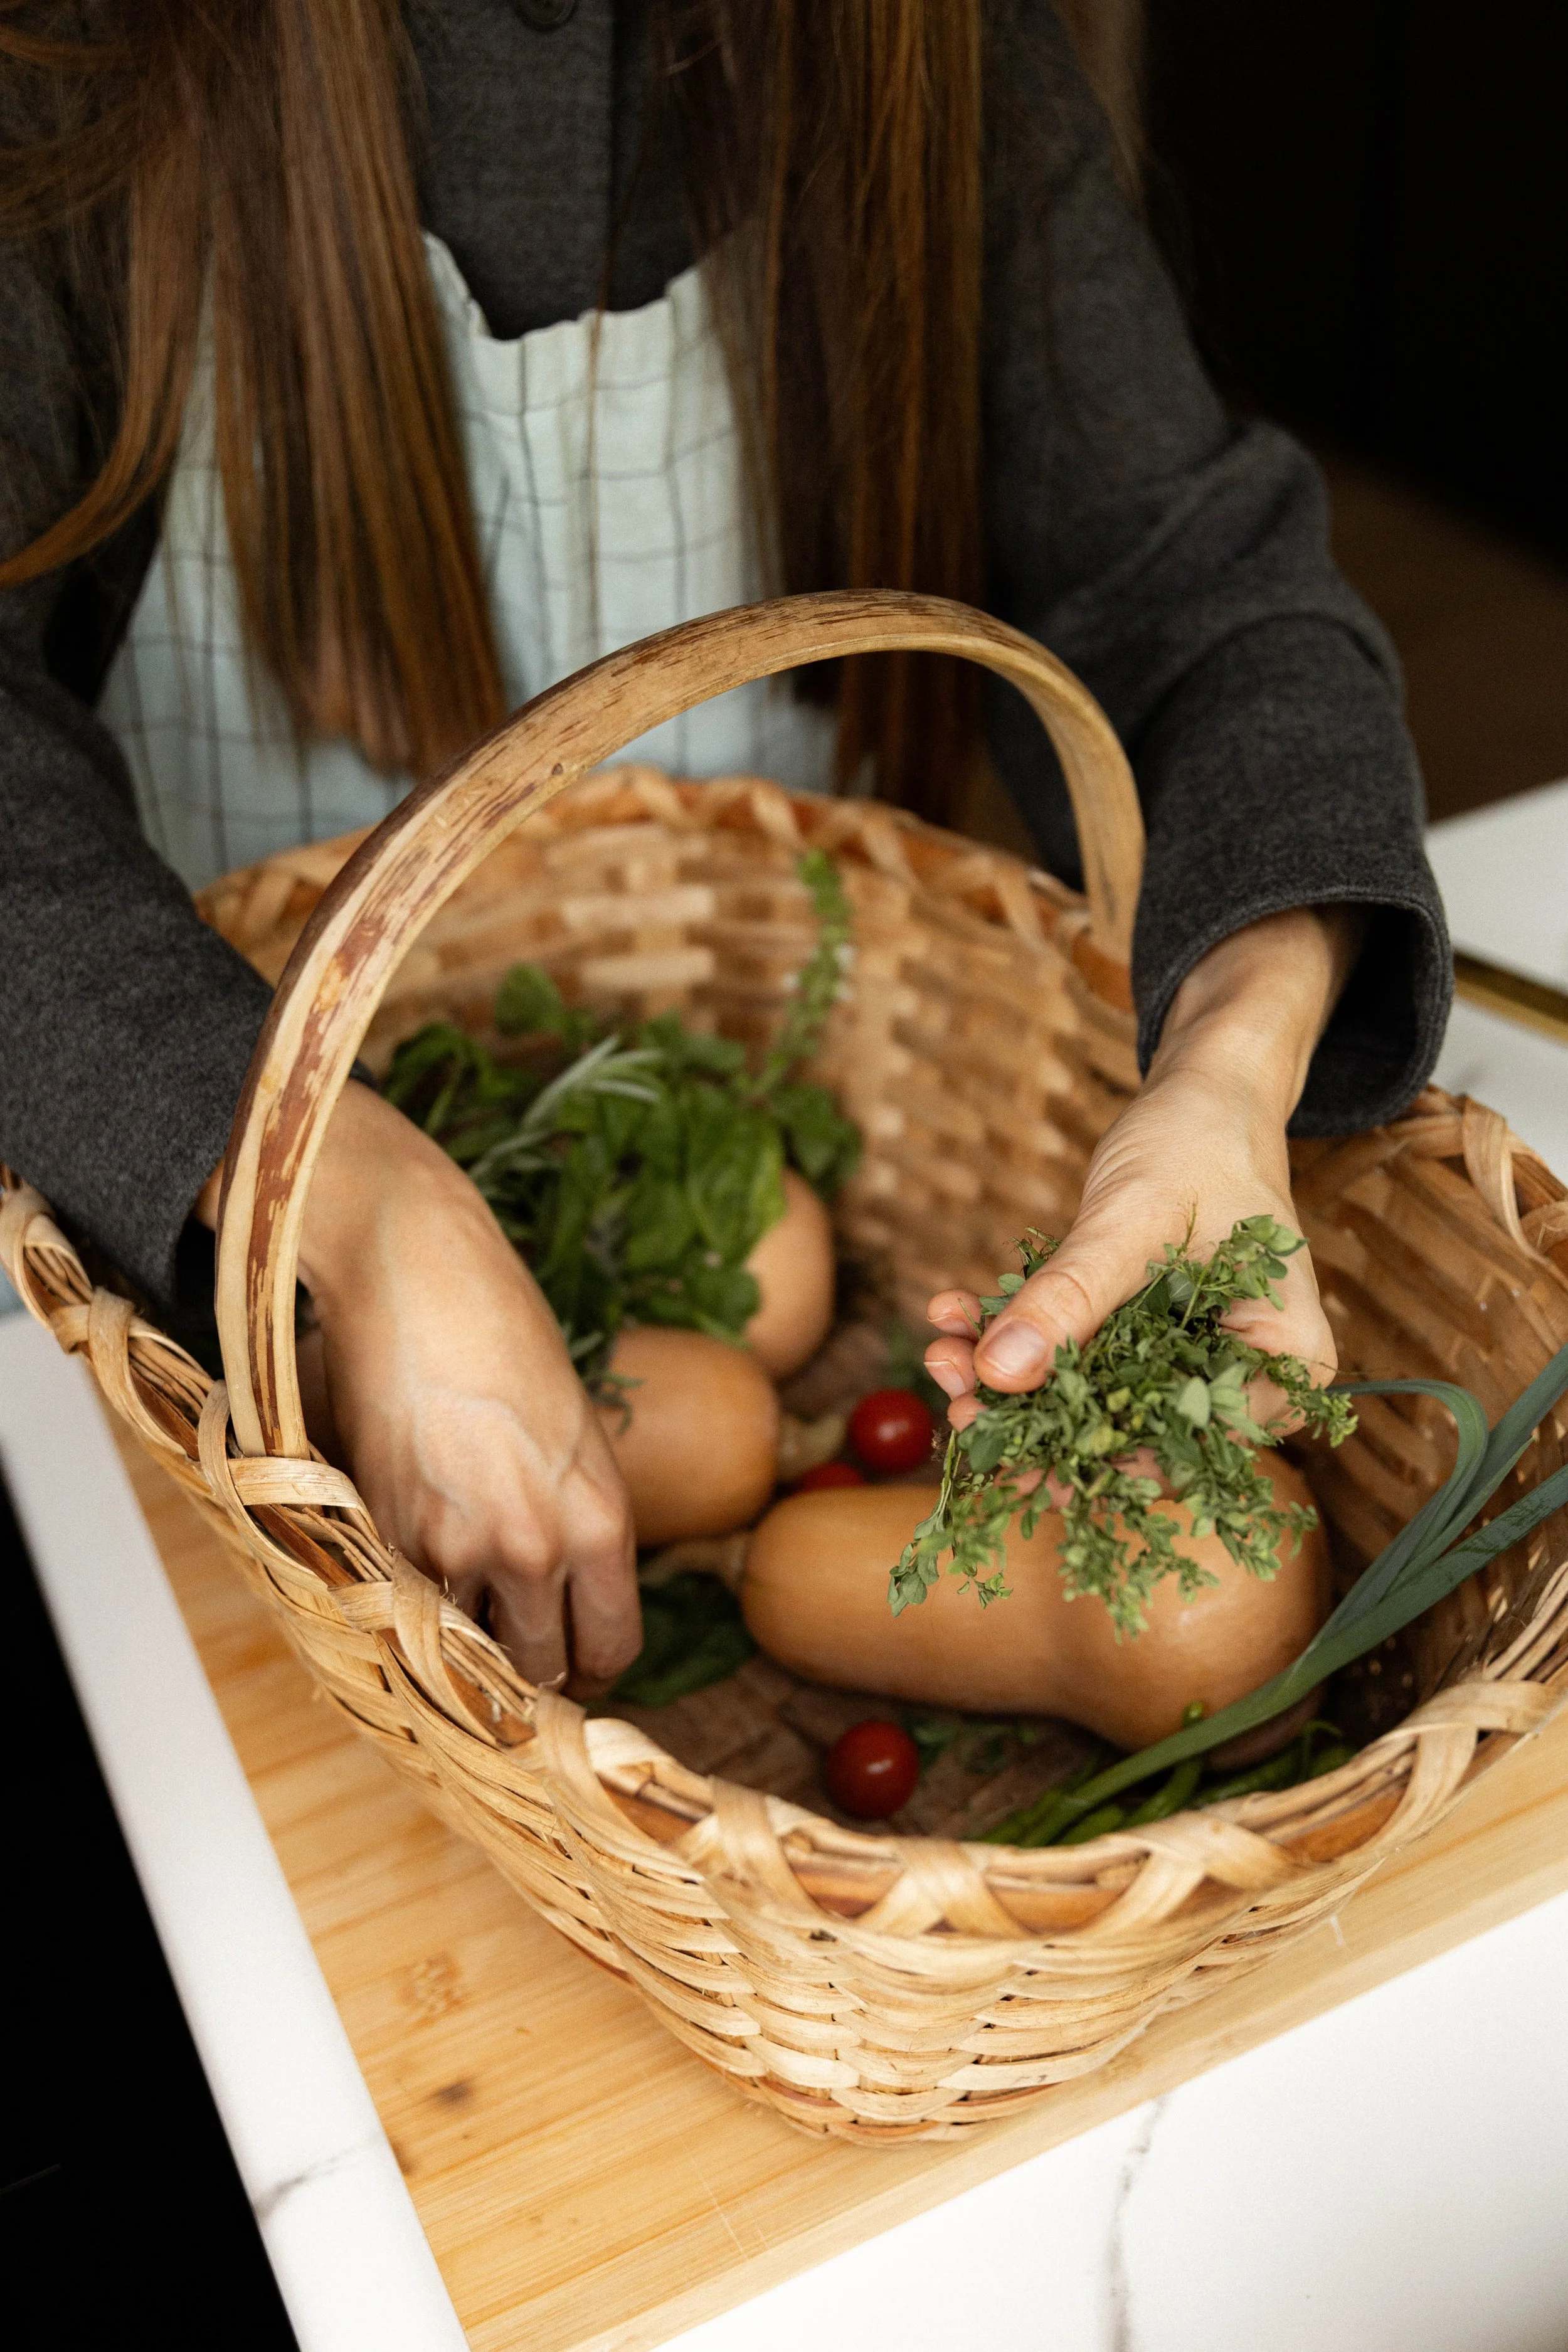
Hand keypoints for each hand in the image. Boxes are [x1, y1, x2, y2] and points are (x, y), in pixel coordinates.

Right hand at [201, 1083, 639, 1691]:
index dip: (589, 1666)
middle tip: (506, 1647)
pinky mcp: (387, 1532)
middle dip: (526, 1668)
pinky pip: (404, 1610)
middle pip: (541, 1668)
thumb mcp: (575, 1432)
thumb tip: (557, 1589)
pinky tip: (404, 1577)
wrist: (420, 1272)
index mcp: (603, 1519)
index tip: (570, 1660)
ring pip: (468, 1653)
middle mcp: (539, 1546)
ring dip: (460, 1644)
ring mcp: (459, 1546)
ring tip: (453, 1612)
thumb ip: (575, 1517)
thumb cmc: (504, 1333)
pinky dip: (404, 1608)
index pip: (612, 1646)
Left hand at [924, 908, 1361, 1435]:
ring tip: (941, 1350)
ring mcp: (1189, 1353)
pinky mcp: (1141, 1329)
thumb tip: (997, 1373)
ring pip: (1091, 1393)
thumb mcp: (1130, 1223)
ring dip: (1011, 1376)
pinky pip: (1075, 1349)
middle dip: (1034, 1417)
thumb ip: (1070, 1299)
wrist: (1204, 1090)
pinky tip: (954, 1310)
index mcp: (1281, 1362)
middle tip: (954, 1398)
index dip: (1095, 1464)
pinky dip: (1016, 1333)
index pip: (1187, 1446)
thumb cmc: (1198, 1144)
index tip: (1011, 1459)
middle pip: (1130, 1428)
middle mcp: (1240, 1372)